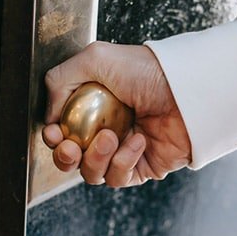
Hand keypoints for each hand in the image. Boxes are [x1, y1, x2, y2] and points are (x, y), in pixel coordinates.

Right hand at [42, 42, 190, 186]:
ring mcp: (123, 149)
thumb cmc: (147, 69)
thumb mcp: (95, 58)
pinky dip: (122, 161)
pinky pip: (118, 177)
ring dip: (94, 158)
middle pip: (70, 158)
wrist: (186, 89)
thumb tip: (50, 116)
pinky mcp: (141, 167)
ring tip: (109, 136)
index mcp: (92, 104)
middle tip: (70, 147)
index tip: (54, 133)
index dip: (53, 137)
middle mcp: (105, 127)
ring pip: (91, 172)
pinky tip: (136, 140)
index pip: (61, 130)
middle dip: (63, 157)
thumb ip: (59, 80)